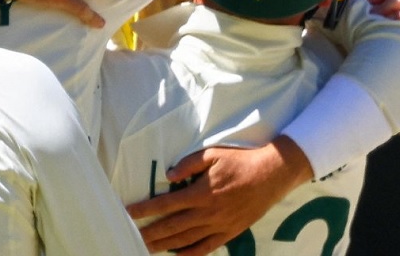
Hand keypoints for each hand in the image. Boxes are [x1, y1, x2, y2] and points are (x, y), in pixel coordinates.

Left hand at [125, 137, 311, 254]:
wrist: (271, 175)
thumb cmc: (239, 161)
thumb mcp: (212, 154)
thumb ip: (188, 164)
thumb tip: (169, 175)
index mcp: (200, 192)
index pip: (166, 204)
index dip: (145, 209)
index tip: (129, 213)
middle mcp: (208, 212)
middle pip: (172, 227)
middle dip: (150, 233)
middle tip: (131, 237)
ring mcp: (219, 225)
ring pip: (187, 240)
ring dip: (165, 245)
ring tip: (147, 248)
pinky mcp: (230, 232)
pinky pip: (207, 247)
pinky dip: (191, 254)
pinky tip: (178, 255)